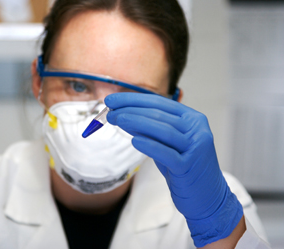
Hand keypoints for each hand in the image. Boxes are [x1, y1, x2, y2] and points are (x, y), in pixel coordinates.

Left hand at [105, 93, 242, 246]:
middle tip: (109, 110)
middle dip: (130, 110)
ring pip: (162, 130)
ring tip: (116, 119)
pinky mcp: (190, 166)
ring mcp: (195, 147)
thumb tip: (123, 115)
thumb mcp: (167, 144)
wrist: (207, 197)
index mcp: (192, 118)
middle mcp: (197, 129)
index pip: (159, 103)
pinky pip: (166, 153)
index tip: (112, 99)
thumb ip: (150, 130)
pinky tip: (134, 140)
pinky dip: (149, 145)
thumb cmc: (183, 167)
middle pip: (159, 115)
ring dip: (135, 122)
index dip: (133, 99)